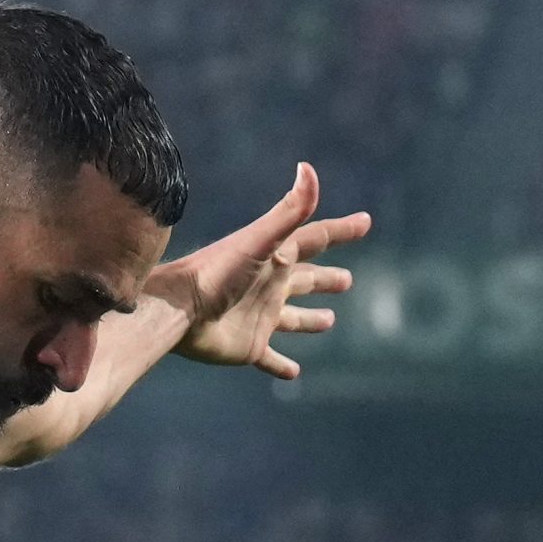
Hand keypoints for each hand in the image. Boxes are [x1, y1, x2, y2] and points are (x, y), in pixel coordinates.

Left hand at [148, 163, 370, 379]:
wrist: (177, 310)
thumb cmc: (217, 273)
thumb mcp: (259, 240)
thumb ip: (288, 210)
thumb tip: (308, 168)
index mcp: (275, 258)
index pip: (315, 238)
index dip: (341, 230)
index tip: (365, 222)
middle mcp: (269, 285)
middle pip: (305, 280)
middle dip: (326, 278)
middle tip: (348, 280)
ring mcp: (259, 317)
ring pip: (292, 319)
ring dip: (310, 321)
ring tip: (328, 321)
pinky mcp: (249, 346)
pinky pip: (270, 359)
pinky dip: (281, 365)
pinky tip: (294, 373)